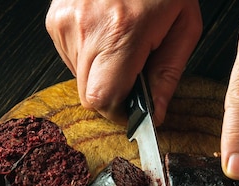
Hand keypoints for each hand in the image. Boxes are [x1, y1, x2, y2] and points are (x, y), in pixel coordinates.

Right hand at [46, 0, 201, 124]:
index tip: (134, 110)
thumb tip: (155, 113)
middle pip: (88, 95)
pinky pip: (69, 58)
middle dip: (112, 96)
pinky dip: (88, 56)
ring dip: (100, 74)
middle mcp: (87, 28)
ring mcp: (65, 22)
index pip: (103, 100)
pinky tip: (105, 35)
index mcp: (123, 33)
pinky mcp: (55, 19)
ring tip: (121, 46)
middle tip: (133, 77)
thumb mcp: (183, 26)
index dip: (120, 113)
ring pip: (78, 78)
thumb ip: (168, 75)